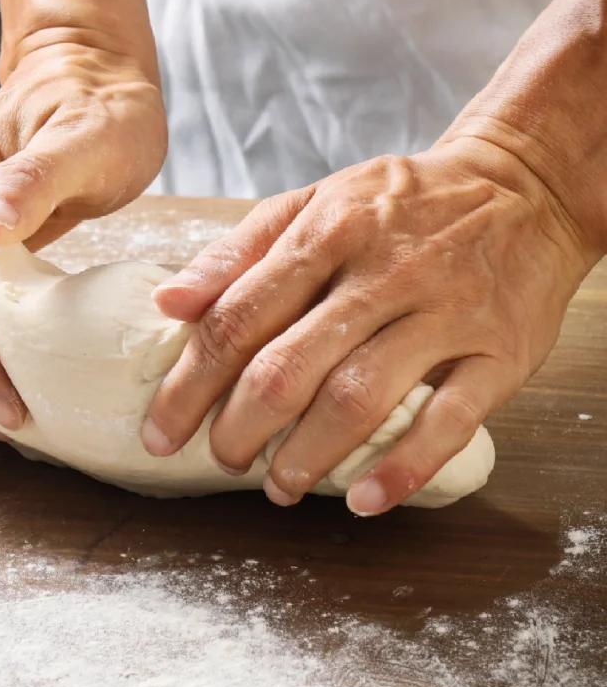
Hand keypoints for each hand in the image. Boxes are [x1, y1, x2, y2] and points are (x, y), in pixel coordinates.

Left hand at [141, 137, 596, 514]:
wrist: (523, 188)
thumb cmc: (401, 206)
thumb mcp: (316, 202)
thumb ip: (239, 252)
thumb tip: (168, 303)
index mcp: (327, 231)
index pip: (239, 317)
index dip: (192, 383)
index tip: (162, 432)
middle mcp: (383, 272)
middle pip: (289, 365)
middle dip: (240, 427)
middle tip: (222, 459)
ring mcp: (444, 314)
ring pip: (359, 397)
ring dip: (307, 455)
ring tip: (278, 485)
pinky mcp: (499, 353)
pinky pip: (448, 422)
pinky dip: (402, 468)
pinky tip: (364, 499)